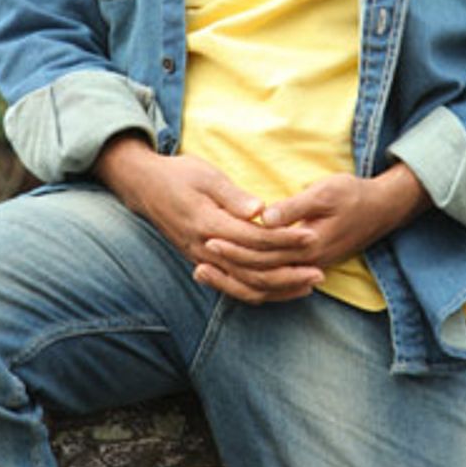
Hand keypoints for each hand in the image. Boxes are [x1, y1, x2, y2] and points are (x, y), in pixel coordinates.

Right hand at [94, 136, 325, 303]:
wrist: (145, 187)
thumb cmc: (178, 175)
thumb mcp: (205, 175)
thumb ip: (232, 195)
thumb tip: (259, 210)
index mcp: (209, 223)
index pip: (255, 239)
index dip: (285, 240)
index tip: (311, 237)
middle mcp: (205, 248)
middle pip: (254, 269)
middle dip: (289, 272)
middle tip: (321, 270)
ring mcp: (203, 259)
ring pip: (245, 284)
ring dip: (279, 287)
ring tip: (309, 284)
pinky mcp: (204, 263)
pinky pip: (234, 286)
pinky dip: (260, 291)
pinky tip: (283, 290)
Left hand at [199, 164, 428, 283]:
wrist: (383, 209)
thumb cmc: (353, 194)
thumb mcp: (326, 192)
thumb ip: (295, 206)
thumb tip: (264, 216)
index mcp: (309, 244)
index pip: (264, 254)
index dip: (235, 248)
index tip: (209, 238)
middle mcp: (307, 263)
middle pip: (260, 275)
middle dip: (228, 267)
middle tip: (198, 257)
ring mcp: (308, 267)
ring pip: (266, 285)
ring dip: (235, 280)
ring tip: (204, 271)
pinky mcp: (308, 266)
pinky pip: (275, 284)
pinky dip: (251, 283)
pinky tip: (231, 275)